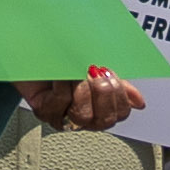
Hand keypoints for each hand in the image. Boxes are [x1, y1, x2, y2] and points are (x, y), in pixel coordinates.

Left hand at [19, 69, 144, 132]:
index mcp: (98, 107)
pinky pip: (60, 103)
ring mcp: (62, 116)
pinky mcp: (44, 111)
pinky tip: (61, 75)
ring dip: (83, 91)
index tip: (112, 75)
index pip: (120, 114)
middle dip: (105, 95)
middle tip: (98, 74)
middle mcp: (81, 117)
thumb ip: (117, 85)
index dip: (121, 97)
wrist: (30, 49)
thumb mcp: (95, 69)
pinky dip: (63, 86)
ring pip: (83, 116)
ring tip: (78, 73)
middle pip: (104, 120)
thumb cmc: (63, 60)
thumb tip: (139, 103)